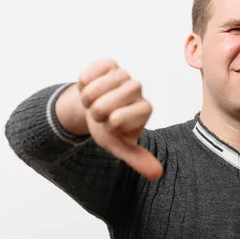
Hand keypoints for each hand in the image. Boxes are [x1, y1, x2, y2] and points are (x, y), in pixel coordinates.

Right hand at [77, 59, 162, 179]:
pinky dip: (82, 84)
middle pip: (103, 105)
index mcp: (145, 109)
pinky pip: (87, 73)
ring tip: (93, 101)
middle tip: (100, 113)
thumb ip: (138, 158)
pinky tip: (90, 86)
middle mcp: (137, 89)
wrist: (95, 108)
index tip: (111, 124)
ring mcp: (123, 74)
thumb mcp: (120, 145)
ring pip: (93, 89)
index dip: (106, 125)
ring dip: (86, 99)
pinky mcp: (108, 64)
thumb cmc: (109, 128)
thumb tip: (157, 174)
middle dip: (94, 113)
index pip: (116, 119)